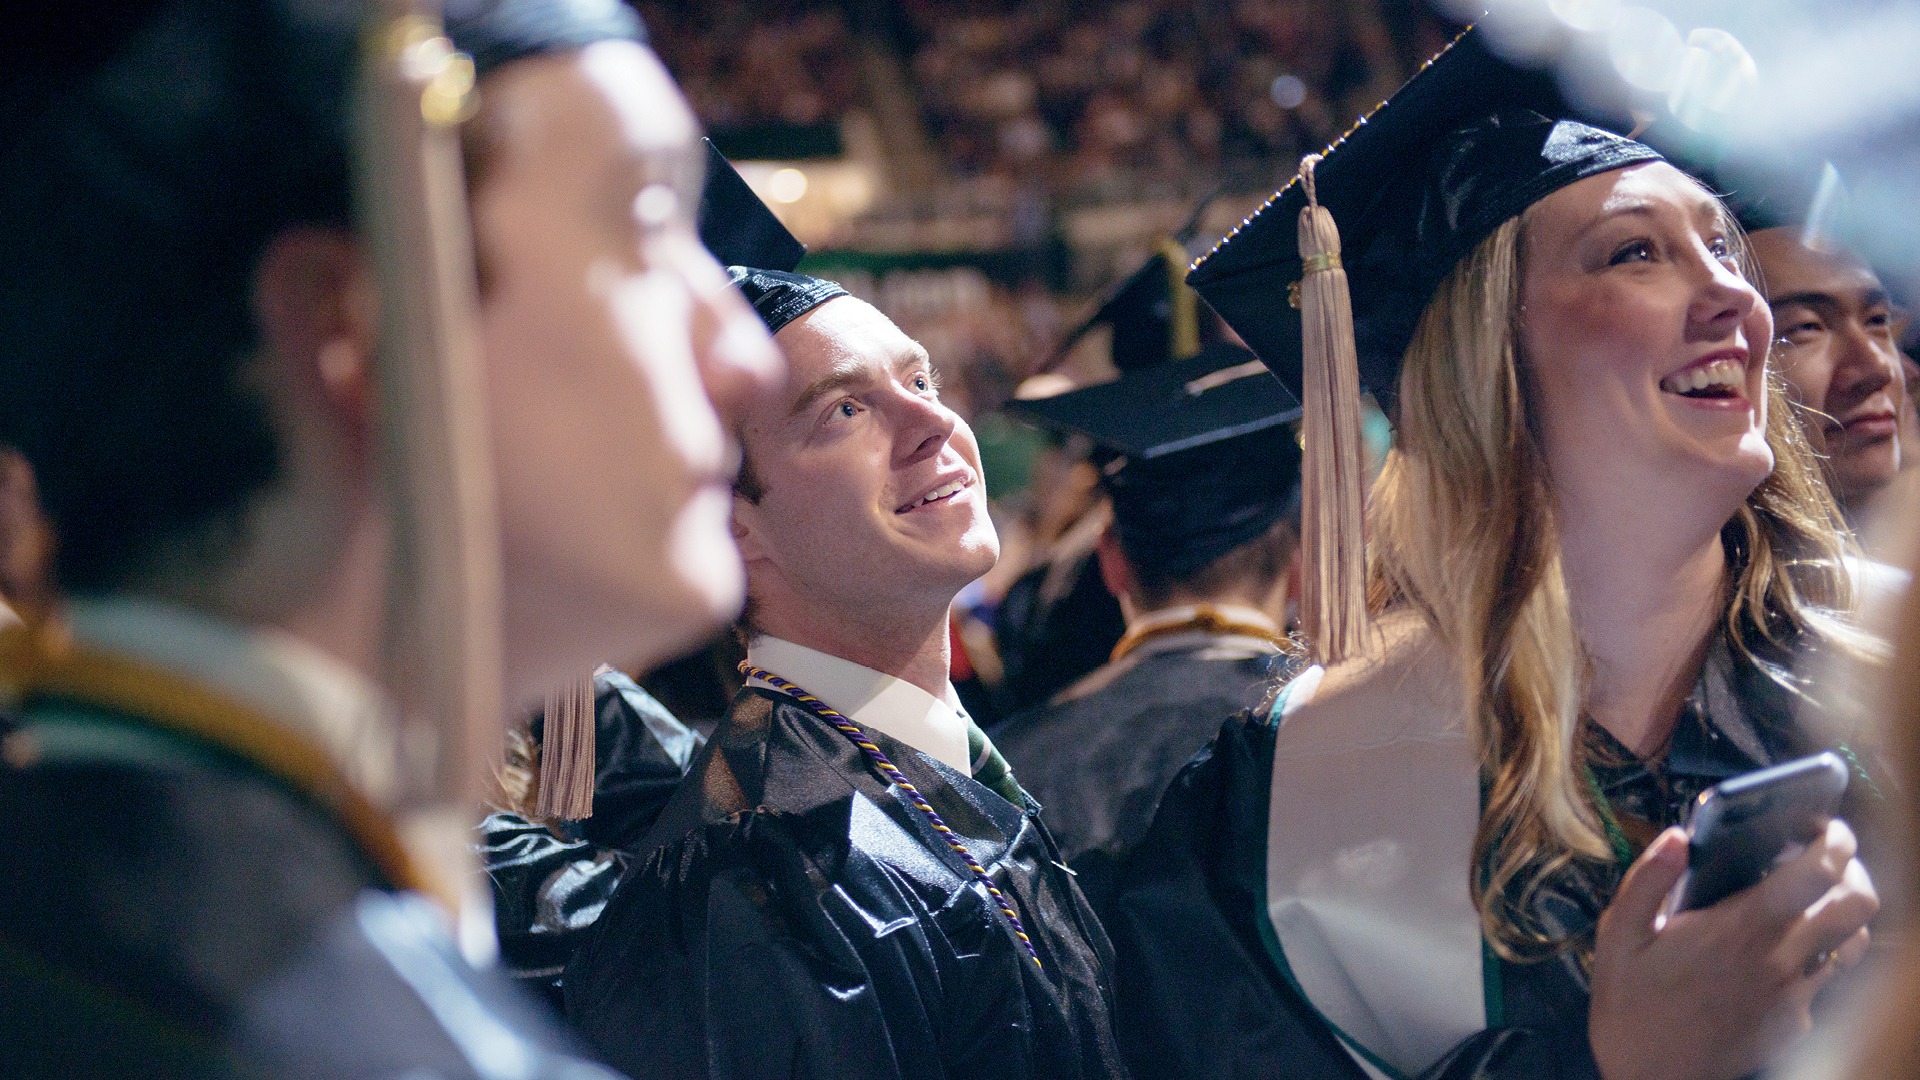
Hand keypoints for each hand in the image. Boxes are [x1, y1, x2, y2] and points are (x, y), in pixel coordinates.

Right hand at [1588, 820, 1876, 1079]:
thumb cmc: (1631, 1005)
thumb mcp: (1619, 936)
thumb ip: (1647, 880)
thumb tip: (1676, 836)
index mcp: (1740, 929)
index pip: (1819, 873)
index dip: (1832, 839)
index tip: (1816, 824)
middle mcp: (1781, 959)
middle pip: (1859, 903)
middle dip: (1854, 868)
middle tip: (1825, 856)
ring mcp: (1796, 995)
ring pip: (1857, 941)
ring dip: (1845, 911)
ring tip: (1814, 898)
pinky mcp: (1797, 1021)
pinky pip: (1829, 978)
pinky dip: (1820, 953)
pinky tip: (1782, 949)